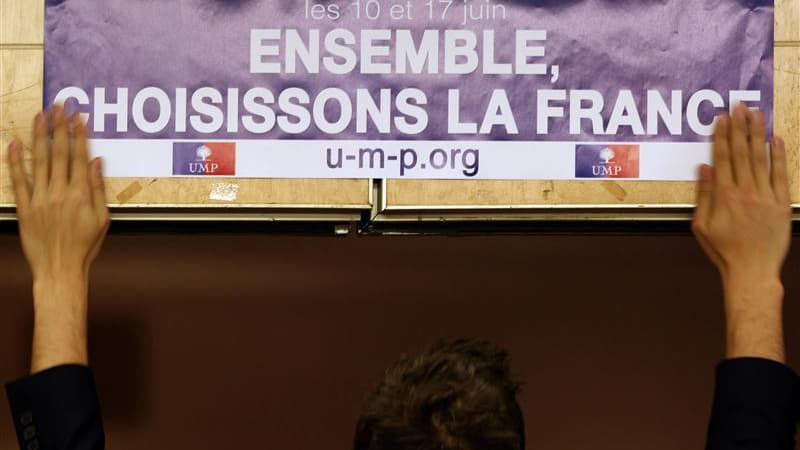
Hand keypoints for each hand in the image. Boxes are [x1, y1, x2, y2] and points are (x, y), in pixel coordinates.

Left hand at [6, 106, 109, 371]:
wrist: (60, 270)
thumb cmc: (85, 247)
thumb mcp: (102, 219)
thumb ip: (98, 189)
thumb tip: (96, 162)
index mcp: (82, 195)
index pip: (79, 157)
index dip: (79, 134)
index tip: (78, 116)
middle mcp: (60, 193)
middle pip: (59, 153)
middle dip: (59, 127)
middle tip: (58, 106)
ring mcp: (41, 199)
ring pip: (39, 161)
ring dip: (40, 136)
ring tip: (40, 116)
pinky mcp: (26, 208)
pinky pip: (19, 180)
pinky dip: (16, 160)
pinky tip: (14, 143)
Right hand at [692, 103, 790, 361]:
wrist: (752, 272)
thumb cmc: (723, 251)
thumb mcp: (701, 225)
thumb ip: (703, 194)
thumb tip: (704, 168)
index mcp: (723, 196)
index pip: (722, 158)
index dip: (721, 136)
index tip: (722, 118)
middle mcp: (744, 192)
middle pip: (741, 152)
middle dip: (740, 127)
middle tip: (740, 106)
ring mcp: (765, 197)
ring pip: (761, 158)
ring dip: (758, 134)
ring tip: (756, 113)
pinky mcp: (782, 204)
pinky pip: (781, 175)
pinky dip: (779, 156)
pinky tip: (776, 139)